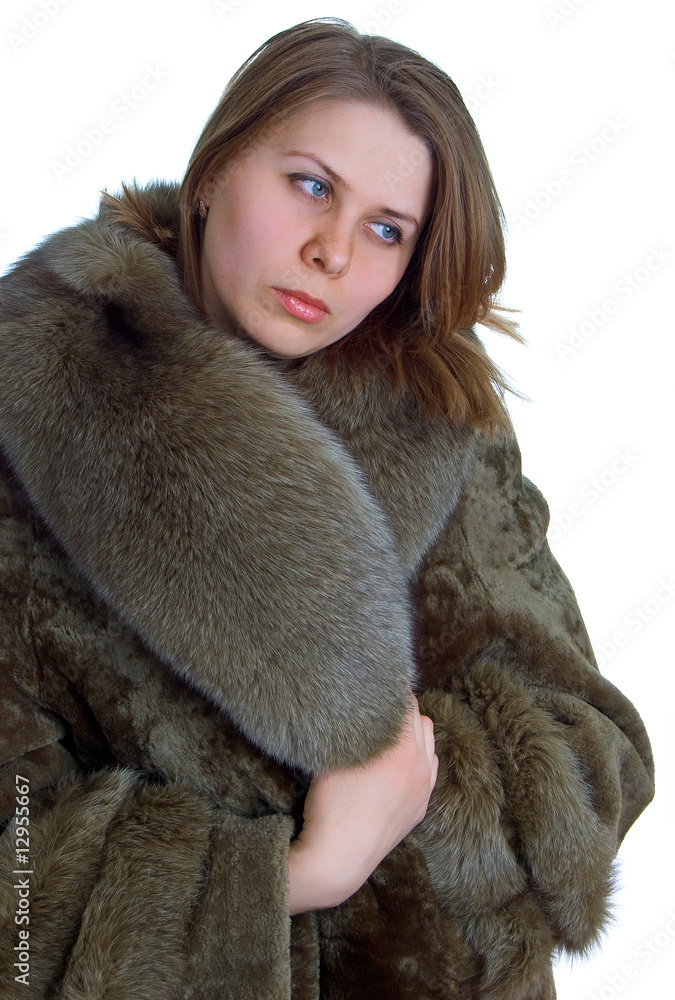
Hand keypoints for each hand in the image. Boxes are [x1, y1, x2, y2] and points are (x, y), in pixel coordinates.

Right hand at [288, 692, 437, 913]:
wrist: (339, 858)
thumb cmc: (331, 805)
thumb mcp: (336, 756)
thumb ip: (354, 727)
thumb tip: (355, 704)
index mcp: (403, 748)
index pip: (407, 703)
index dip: (391, 693)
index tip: (377, 689)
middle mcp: (421, 765)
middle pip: (422, 720)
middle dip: (403, 712)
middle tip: (380, 711)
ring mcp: (424, 789)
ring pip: (429, 746)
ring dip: (414, 736)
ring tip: (389, 738)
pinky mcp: (420, 808)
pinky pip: (428, 772)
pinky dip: (417, 761)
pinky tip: (396, 765)